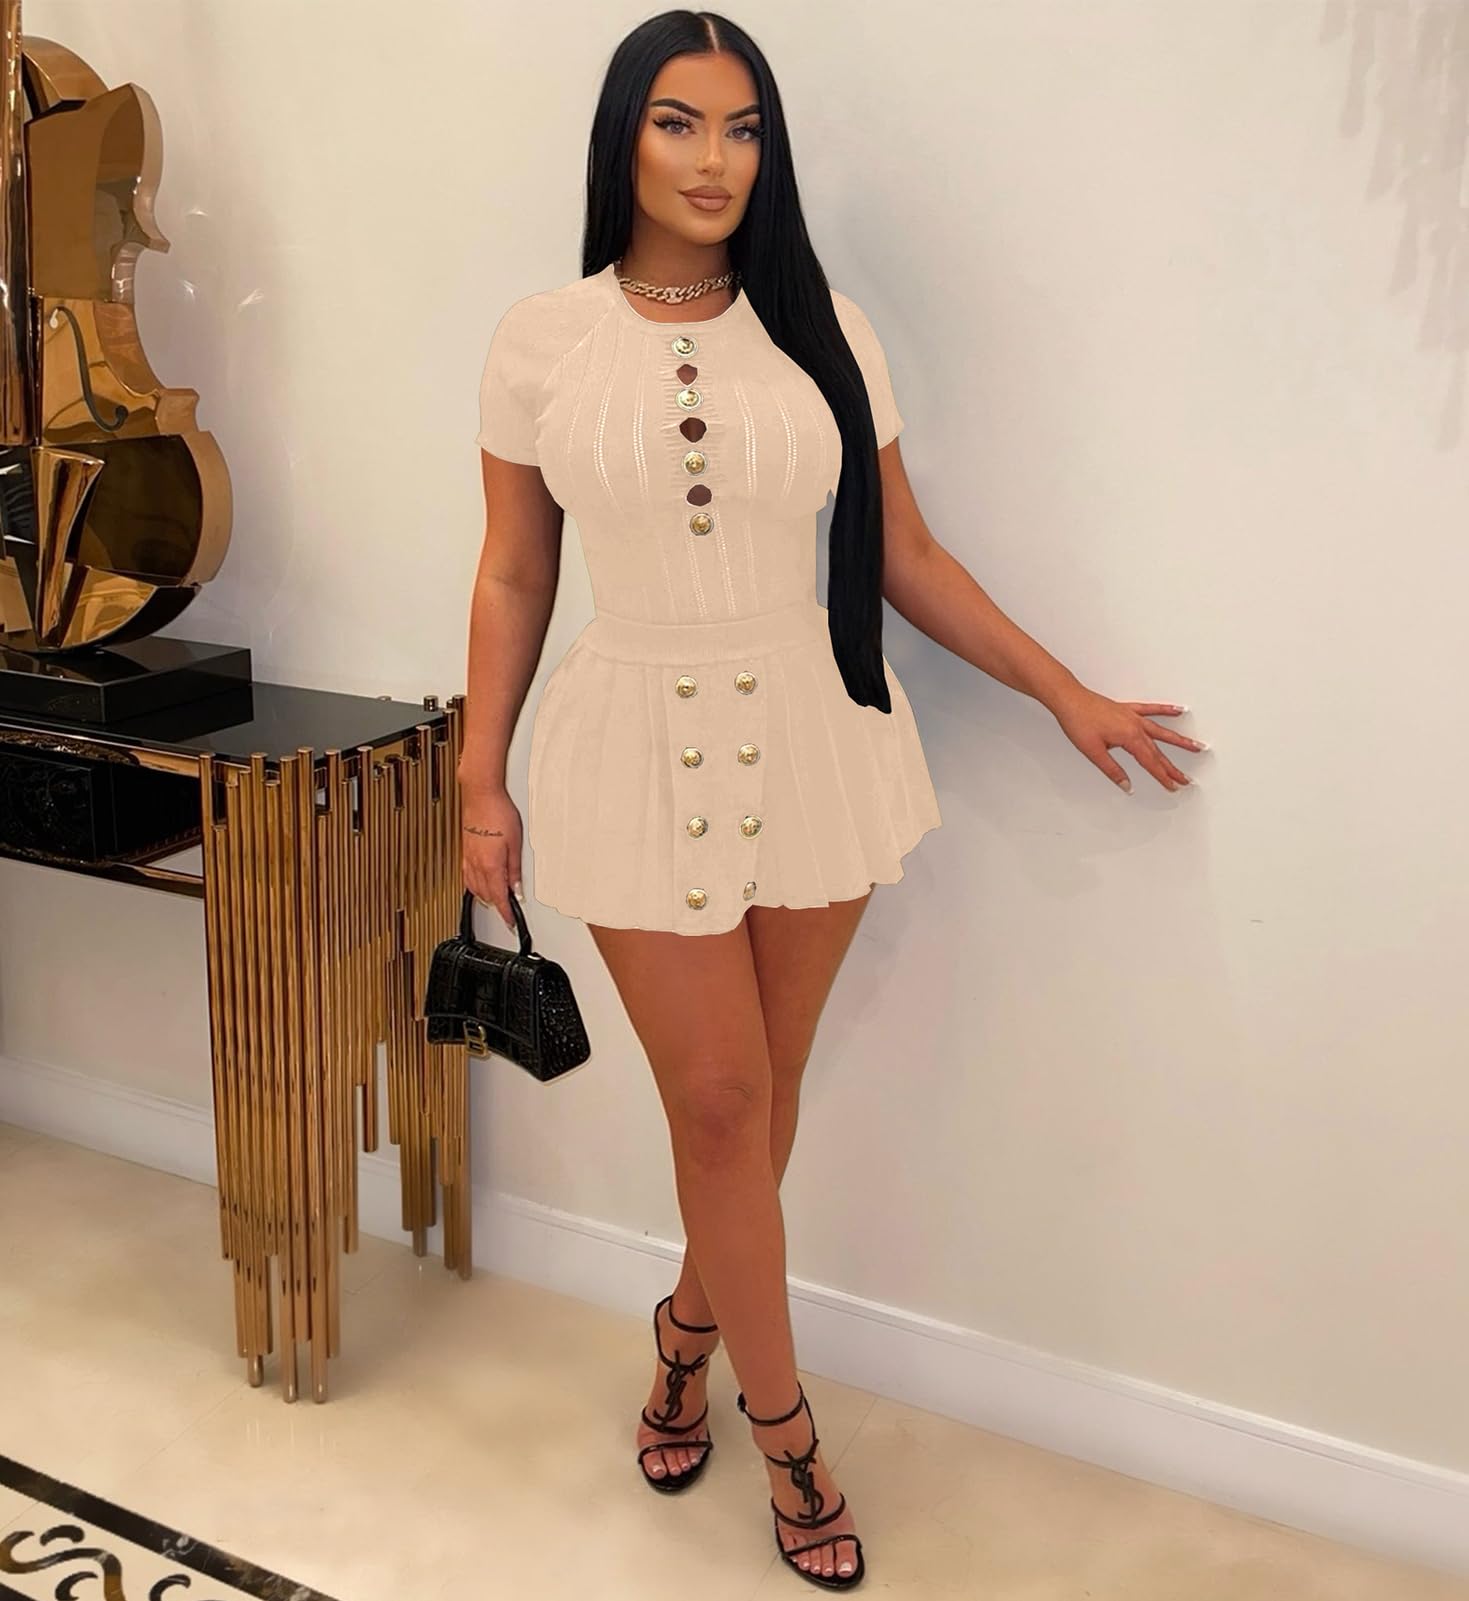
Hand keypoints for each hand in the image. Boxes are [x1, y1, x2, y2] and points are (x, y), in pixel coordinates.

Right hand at [459, 777, 523, 929]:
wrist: (481, 796)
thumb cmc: (499, 814)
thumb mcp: (516, 844)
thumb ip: (515, 870)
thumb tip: (517, 888)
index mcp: (491, 866)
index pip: (499, 898)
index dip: (506, 913)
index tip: (510, 922)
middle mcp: (477, 865)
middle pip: (486, 895)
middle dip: (497, 905)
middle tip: (509, 909)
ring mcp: (469, 859)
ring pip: (475, 888)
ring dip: (486, 897)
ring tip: (497, 899)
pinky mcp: (465, 852)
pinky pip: (468, 877)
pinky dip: (474, 886)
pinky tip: (479, 884)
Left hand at [1049, 686, 1206, 793]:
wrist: (1069, 700)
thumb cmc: (1078, 722)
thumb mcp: (1094, 752)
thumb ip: (1113, 770)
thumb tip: (1126, 785)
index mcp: (1129, 738)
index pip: (1150, 763)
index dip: (1162, 777)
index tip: (1173, 787)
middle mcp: (1135, 726)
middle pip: (1158, 751)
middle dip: (1172, 767)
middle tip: (1185, 779)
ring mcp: (1133, 716)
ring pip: (1162, 731)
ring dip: (1180, 740)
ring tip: (1197, 746)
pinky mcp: (1127, 709)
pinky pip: (1152, 710)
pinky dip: (1166, 710)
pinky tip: (1179, 710)